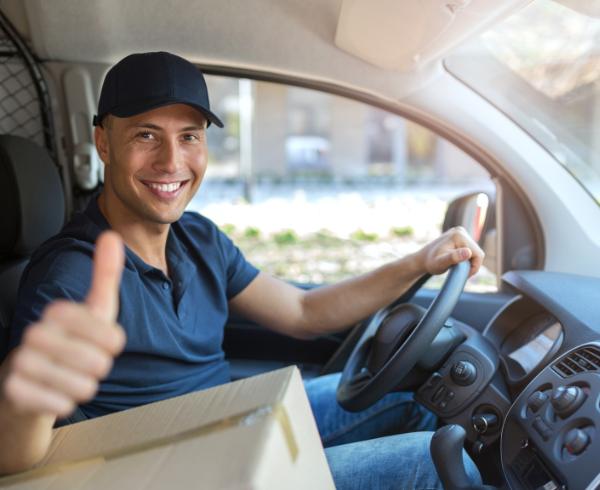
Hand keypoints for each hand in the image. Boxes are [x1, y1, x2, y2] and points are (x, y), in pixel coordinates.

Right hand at [1, 232, 125, 417]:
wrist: (29, 378)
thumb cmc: (71, 340)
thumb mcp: (94, 309)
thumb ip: (105, 275)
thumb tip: (111, 235)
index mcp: (59, 312)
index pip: (112, 337)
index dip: (113, 346)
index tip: (102, 342)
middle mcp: (37, 333)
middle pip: (99, 364)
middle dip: (99, 369)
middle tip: (84, 362)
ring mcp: (23, 361)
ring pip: (83, 387)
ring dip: (83, 387)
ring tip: (70, 376)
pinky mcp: (15, 391)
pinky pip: (62, 405)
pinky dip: (65, 403)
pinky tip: (55, 392)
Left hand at [417, 226, 483, 276]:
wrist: (423, 259)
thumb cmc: (431, 263)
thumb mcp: (440, 263)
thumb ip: (453, 258)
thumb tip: (467, 252)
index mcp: (459, 236)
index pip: (477, 255)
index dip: (474, 267)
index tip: (463, 274)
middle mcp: (460, 231)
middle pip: (477, 252)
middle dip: (471, 264)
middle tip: (459, 272)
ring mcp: (460, 232)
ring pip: (474, 251)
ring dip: (469, 261)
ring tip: (457, 267)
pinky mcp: (460, 235)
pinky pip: (470, 249)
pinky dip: (466, 257)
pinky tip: (457, 261)